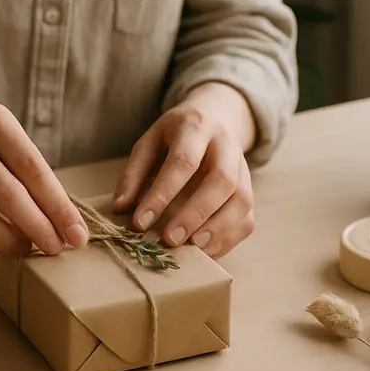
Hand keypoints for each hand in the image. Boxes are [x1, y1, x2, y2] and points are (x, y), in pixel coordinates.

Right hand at [0, 82, 88, 255]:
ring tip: (26, 250)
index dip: (59, 208)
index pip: (35, 171)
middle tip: (56, 249)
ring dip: (8, 242)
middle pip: (8, 196)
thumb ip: (28, 169)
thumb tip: (63, 220)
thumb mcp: (4, 133)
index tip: (78, 235)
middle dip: (38, 229)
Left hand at [112, 82, 256, 258]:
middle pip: (221, 180)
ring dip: (218, 229)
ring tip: (192, 248)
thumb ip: (133, 174)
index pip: (182, 162)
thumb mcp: (150, 143)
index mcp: (196, 129)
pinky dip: (229, 239)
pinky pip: (248, 218)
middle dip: (195, 213)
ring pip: (241, 200)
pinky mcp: (250, 190)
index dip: (162, 194)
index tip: (140, 222)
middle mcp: (226, 147)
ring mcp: (243, 168)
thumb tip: (119, 209)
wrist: (216, 119)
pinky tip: (206, 251)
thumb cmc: (176, 136)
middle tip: (170, 239)